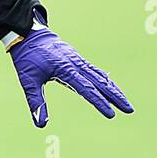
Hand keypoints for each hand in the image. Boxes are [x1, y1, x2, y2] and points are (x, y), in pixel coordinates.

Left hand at [10, 25, 132, 126]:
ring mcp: (77, 59)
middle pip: (100, 82)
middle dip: (115, 96)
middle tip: (129, 109)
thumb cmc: (27, 58)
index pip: (86, 88)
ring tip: (125, 102)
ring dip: (113, 89)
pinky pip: (94, 70)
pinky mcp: (77, 58)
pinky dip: (105, 79)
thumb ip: (36, 102)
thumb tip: (41, 124)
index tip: (111, 113)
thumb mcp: (28, 81)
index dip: (99, 102)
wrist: (29, 33)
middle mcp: (75, 63)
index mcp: (65, 69)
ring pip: (100, 75)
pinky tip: (111, 87)